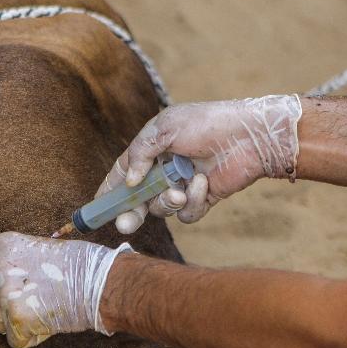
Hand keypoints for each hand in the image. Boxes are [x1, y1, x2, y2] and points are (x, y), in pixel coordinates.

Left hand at [0, 232, 130, 347]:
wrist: (99, 281)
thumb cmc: (75, 265)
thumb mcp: (32, 250)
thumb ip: (8, 264)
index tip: (4, 290)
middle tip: (24, 304)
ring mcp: (4, 294)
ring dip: (14, 324)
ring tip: (41, 309)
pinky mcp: (17, 319)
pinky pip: (14, 340)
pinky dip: (31, 337)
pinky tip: (48, 322)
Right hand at [96, 95, 302, 232]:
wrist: (249, 134)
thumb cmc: (206, 123)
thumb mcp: (164, 128)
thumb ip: (140, 153)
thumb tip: (129, 182)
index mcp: (151, 150)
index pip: (123, 174)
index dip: (109, 192)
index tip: (97, 208)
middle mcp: (164, 170)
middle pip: (138, 200)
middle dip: (130, 213)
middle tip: (125, 224)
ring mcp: (182, 185)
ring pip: (161, 208)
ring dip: (166, 201)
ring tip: (179, 189)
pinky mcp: (201, 198)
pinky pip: (187, 212)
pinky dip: (192, 200)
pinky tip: (203, 182)